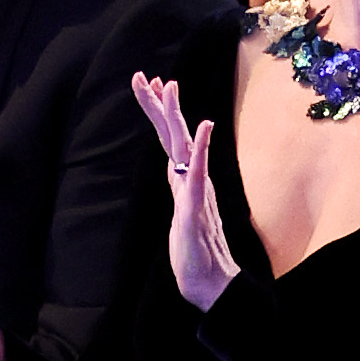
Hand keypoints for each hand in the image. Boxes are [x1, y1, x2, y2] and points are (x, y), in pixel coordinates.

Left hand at [133, 71, 235, 312]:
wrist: (209, 284)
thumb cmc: (195, 255)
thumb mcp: (180, 213)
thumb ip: (181, 188)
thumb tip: (176, 167)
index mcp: (184, 180)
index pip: (170, 140)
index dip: (160, 112)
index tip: (153, 83)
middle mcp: (191, 181)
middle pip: (173, 135)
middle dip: (159, 104)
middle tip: (149, 76)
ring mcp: (195, 192)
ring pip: (182, 147)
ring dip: (176, 115)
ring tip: (170, 87)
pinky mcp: (196, 208)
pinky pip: (198, 174)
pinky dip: (200, 150)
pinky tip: (204, 128)